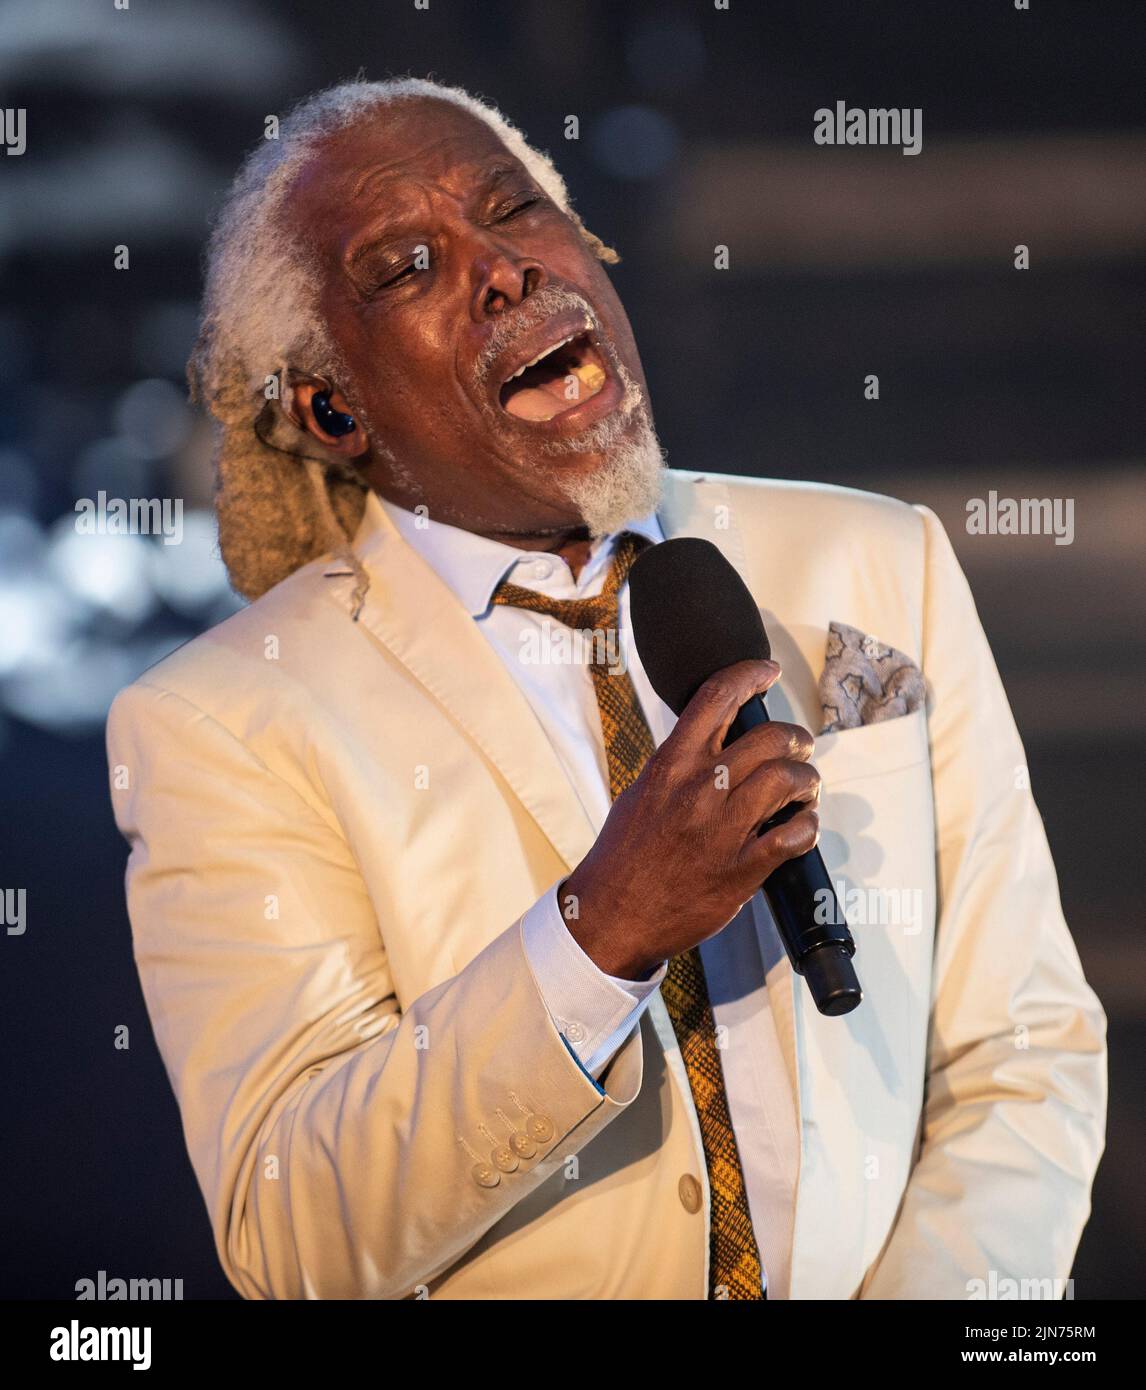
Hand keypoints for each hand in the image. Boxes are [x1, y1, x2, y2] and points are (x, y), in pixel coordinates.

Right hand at [561, 659, 820, 979]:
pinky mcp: (741, 869)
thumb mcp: (642, 793)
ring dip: (806, 780)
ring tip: (805, 789)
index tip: (769, 672)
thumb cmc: (624, 855)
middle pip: (769, 737)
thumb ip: (678, 765)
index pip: (715, 698)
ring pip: (788, 780)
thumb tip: (714, 742)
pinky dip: (808, 826)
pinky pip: (795, 836)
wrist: (613, 916)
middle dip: (797, 738)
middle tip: (801, 748)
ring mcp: (722, 829)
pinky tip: (803, 826)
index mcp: (671, 765)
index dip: (749, 674)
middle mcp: (699, 789)